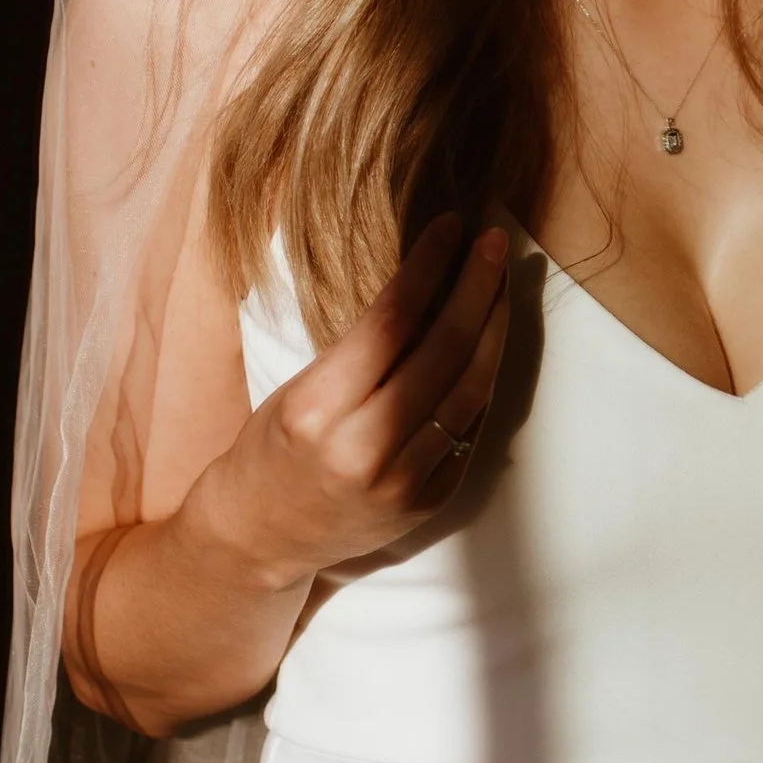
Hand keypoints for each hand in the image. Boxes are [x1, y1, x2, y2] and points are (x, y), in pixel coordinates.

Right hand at [206, 216, 510, 592]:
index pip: (392, 320)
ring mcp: (401, 482)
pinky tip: (489, 344)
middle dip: (477, 287)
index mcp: (317, 408)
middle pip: (443, 350)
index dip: (429, 266)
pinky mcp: (427, 502)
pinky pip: (469, 430)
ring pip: (470, 390)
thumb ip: (365, 351)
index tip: (452, 226)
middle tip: (495, 243)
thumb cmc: (273, 446)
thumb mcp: (300, 388)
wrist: (261, 535)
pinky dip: (481, 383)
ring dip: (493, 329)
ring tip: (501, 283)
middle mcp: (363, 448)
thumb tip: (432, 282)